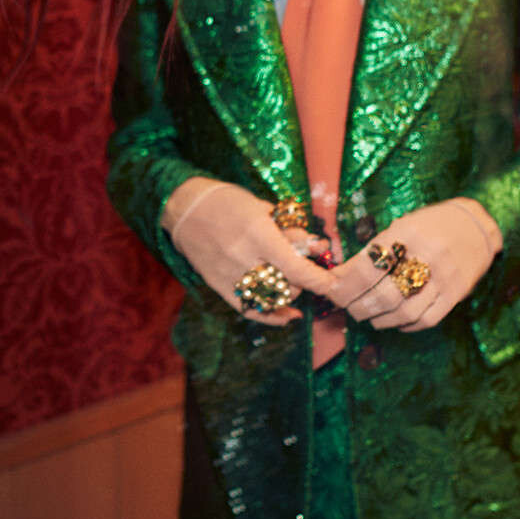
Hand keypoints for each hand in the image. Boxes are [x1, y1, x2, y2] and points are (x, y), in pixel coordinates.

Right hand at [163, 179, 338, 325]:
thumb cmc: (228, 202)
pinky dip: (271, 316)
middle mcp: (243, 258)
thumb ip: (289, 231)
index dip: (319, 280)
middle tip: (306, 269)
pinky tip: (287, 316)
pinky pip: (249, 309)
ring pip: (270, 299)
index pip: (296, 268)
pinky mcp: (218, 285)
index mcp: (257, 234)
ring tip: (295, 285)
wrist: (185, 208)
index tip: (334, 285)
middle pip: (286, 284)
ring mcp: (229, 275)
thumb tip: (317, 247)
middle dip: (303, 280)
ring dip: (290, 294)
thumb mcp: (263, 209)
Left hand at [321, 198, 500, 330]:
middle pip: (383, 294)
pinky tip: (394, 322)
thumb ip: (375, 249)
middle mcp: (426, 255)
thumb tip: (340, 274)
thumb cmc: (430, 225)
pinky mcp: (455, 294)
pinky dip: (405, 326)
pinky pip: (426, 319)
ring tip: (368, 317)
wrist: (476, 226)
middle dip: (358, 306)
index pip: (367, 267)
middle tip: (348, 307)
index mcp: (406, 233)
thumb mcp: (402, 226)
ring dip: (379, 320)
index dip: (344, 285)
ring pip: (403, 311)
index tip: (331, 291)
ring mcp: (443, 277)